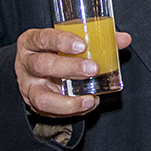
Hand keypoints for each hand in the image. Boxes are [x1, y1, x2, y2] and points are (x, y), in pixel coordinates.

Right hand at [15, 26, 132, 117]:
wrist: (34, 70)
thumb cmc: (54, 51)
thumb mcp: (67, 40)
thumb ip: (95, 39)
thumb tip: (124, 39)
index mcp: (32, 42)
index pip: (43, 38)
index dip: (61, 41)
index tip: (82, 45)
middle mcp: (26, 64)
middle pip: (42, 66)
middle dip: (69, 68)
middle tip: (93, 69)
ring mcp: (28, 87)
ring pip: (42, 98)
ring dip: (67, 102)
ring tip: (89, 100)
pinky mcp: (35, 104)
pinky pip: (51, 112)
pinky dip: (71, 111)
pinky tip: (88, 104)